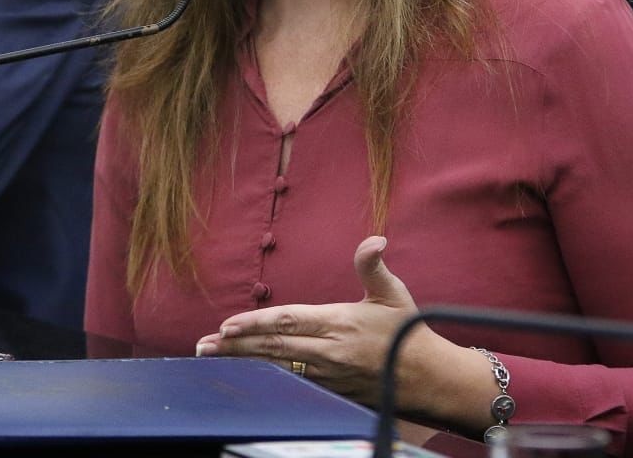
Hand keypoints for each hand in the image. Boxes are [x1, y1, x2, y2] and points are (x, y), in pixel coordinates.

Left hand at [192, 236, 438, 406]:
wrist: (429, 379)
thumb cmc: (408, 331)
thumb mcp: (393, 293)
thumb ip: (373, 266)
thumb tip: (375, 240)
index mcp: (338, 323)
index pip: (288, 322)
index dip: (255, 323)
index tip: (226, 324)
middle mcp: (328, 351)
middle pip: (273, 348)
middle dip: (235, 346)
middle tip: (203, 345)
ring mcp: (328, 375)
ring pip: (276, 367)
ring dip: (242, 362)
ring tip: (211, 357)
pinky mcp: (330, 391)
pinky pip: (291, 384)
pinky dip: (264, 379)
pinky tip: (243, 375)